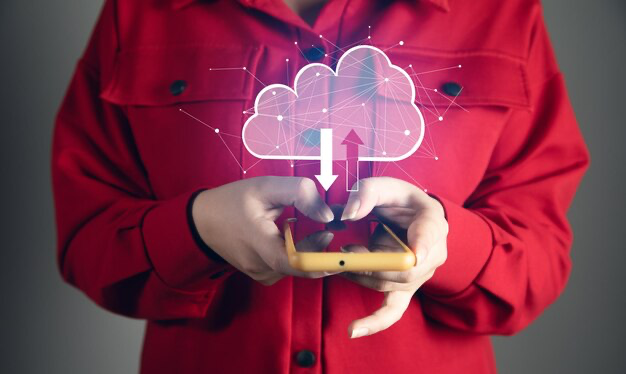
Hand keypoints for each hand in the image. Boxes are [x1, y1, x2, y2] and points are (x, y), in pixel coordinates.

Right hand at [192, 176, 337, 284]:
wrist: (202, 222)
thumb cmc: (233, 201)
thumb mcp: (266, 187)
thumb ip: (299, 193)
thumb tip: (328, 215)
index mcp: (257, 243)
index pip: (293, 262)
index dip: (319, 256)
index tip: (332, 236)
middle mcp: (259, 266)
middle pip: (300, 265)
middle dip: (319, 249)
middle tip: (328, 228)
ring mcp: (260, 274)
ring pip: (295, 268)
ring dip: (307, 250)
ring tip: (301, 225)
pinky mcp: (261, 276)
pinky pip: (287, 268)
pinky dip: (296, 254)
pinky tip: (288, 236)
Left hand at [339, 177, 447, 337]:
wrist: (411, 217)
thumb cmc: (398, 201)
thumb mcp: (385, 186)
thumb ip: (367, 193)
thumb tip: (348, 214)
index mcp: (432, 221)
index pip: (430, 233)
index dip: (423, 244)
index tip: (415, 254)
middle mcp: (432, 253)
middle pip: (404, 268)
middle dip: (371, 264)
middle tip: (345, 253)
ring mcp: (419, 276)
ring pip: (390, 285)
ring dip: (361, 276)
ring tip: (340, 263)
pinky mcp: (404, 290)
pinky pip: (392, 311)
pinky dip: (374, 322)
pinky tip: (354, 330)